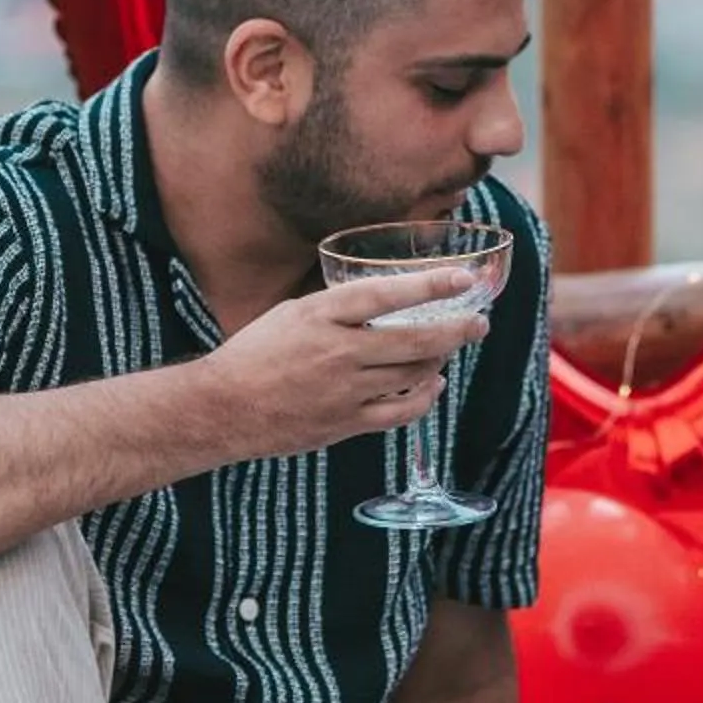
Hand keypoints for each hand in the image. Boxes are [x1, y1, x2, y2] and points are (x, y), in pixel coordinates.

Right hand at [198, 268, 490, 459]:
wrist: (223, 407)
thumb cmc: (255, 354)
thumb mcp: (292, 313)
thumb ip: (337, 308)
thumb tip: (381, 301)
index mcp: (321, 314)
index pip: (387, 294)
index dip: (430, 286)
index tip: (462, 279)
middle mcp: (339, 351)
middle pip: (416, 338)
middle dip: (457, 329)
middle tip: (479, 322)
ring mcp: (346, 390)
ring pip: (414, 373)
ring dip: (441, 359)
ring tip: (451, 348)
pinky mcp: (347, 423)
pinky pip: (401, 410)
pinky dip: (424, 396)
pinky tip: (433, 386)